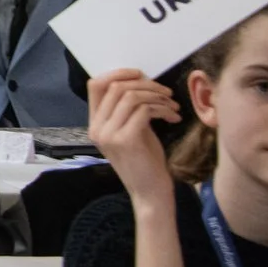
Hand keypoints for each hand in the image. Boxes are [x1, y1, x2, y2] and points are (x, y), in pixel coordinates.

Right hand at [88, 69, 180, 209]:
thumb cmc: (145, 162)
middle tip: (165, 92)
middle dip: (146, 84)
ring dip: (156, 96)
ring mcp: (108, 134)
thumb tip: (140, 85)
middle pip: (116, 87)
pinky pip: (143, 110)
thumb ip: (128, 111)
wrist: (150, 192)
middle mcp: (97, 128)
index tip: (141, 74)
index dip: (118, 73)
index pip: (96, 85)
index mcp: (94, 124)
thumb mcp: (133, 131)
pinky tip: (172, 117)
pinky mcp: (125, 140)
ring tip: (172, 105)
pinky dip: (162, 109)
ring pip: (131, 96)